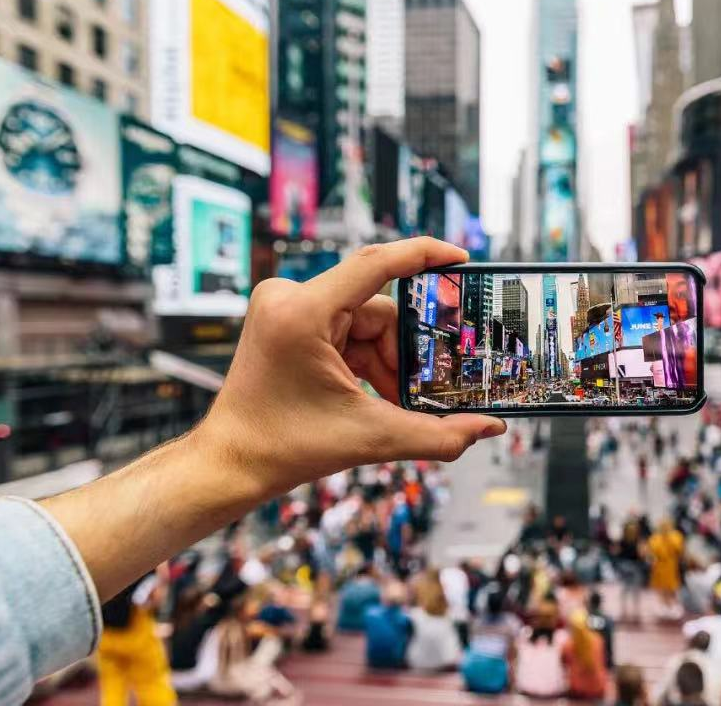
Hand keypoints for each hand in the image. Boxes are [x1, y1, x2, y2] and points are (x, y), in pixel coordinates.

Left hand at [196, 237, 505, 496]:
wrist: (231, 464)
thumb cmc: (280, 447)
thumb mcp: (370, 438)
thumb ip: (437, 435)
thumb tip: (489, 428)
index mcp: (302, 312)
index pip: (375, 263)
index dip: (424, 256)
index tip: (461, 258)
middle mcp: (290, 299)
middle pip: (379, 309)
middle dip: (405, 353)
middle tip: (424, 390)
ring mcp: (287, 308)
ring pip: (367, 323)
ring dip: (387, 362)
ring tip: (392, 403)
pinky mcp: (290, 322)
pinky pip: (348, 331)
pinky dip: (369, 361)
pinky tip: (375, 395)